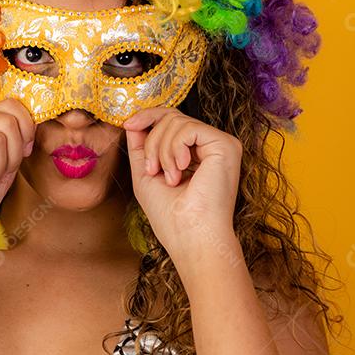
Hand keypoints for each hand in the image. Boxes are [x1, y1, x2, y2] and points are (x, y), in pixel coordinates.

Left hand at [122, 107, 241, 260]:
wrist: (190, 237)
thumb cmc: (171, 217)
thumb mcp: (146, 174)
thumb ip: (140, 146)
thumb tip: (133, 121)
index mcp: (196, 154)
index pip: (172, 120)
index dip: (148, 117)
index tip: (129, 124)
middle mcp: (211, 147)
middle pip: (171, 117)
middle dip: (152, 142)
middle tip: (153, 171)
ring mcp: (221, 145)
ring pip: (176, 121)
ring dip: (161, 151)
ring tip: (170, 178)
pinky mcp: (226, 145)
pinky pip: (188, 128)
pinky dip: (174, 149)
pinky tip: (181, 170)